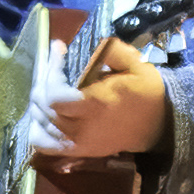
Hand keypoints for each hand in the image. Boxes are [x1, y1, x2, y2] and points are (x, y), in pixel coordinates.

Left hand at [42, 40, 173, 165]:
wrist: (157, 125)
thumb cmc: (145, 93)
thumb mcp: (136, 65)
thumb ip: (112, 52)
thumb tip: (90, 43)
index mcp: (97, 104)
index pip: (55, 94)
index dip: (51, 72)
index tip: (59, 52)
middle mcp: (83, 127)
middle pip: (44, 105)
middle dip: (43, 81)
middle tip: (52, 66)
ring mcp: (78, 141)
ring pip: (40, 122)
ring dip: (39, 101)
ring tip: (48, 84)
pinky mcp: (76, 150)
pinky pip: (43, 143)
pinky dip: (36, 128)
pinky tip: (44, 114)